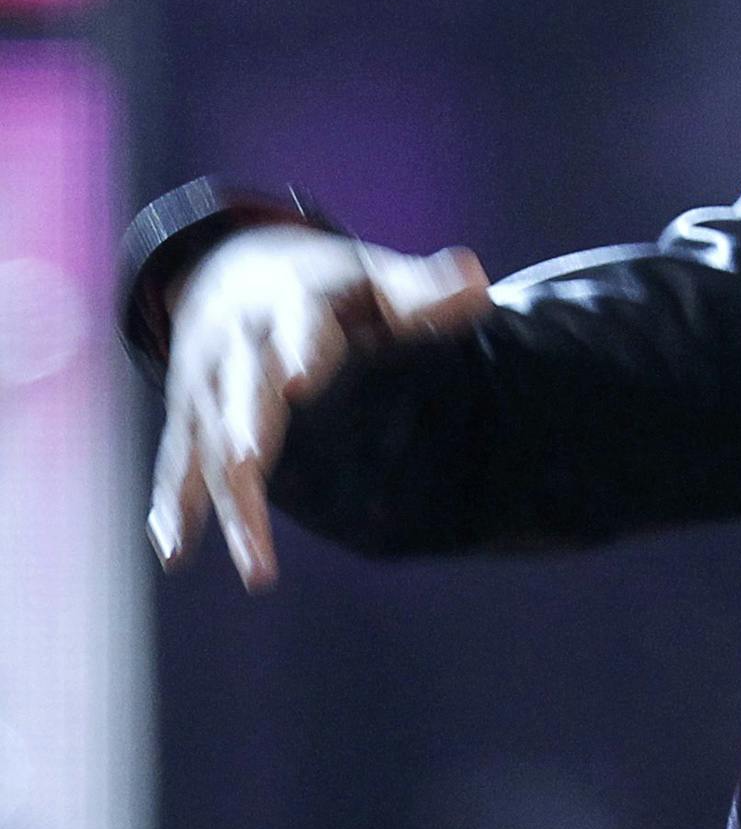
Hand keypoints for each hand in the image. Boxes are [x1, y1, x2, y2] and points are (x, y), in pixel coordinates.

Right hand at [149, 226, 491, 587]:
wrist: (233, 265)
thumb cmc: (327, 284)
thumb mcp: (372, 278)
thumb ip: (420, 291)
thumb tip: (478, 286)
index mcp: (290, 305)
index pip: (297, 326)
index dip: (300, 348)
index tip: (301, 376)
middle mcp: (238, 346)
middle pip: (243, 390)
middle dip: (245, 424)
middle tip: (252, 458)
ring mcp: (205, 385)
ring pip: (210, 445)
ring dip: (227, 502)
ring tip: (255, 563)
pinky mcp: (188, 416)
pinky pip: (177, 462)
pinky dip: (174, 506)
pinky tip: (175, 553)